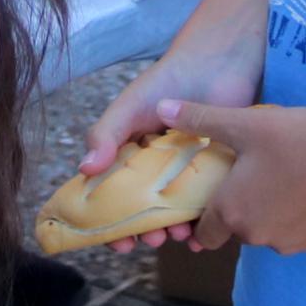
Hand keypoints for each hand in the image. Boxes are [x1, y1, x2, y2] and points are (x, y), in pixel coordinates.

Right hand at [75, 28, 266, 249]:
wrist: (218, 62)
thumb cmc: (167, 80)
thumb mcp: (129, 107)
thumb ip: (106, 134)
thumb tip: (85, 170)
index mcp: (132, 155)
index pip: (117, 196)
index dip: (113, 223)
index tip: (118, 243)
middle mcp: (159, 168)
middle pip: (149, 210)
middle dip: (148, 230)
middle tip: (153, 239)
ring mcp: (189, 172)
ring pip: (179, 211)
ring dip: (176, 228)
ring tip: (179, 231)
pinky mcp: (219, 172)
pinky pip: (212, 203)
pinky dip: (207, 220)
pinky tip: (205, 230)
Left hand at [159, 97, 305, 258]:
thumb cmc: (296, 139)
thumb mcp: (244, 123)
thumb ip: (200, 119)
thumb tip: (161, 108)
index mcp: (231, 212)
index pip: (204, 233)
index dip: (204, 216)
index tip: (214, 194)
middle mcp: (256, 237)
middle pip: (237, 228)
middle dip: (241, 206)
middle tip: (254, 173)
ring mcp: (289, 244)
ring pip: (268, 231)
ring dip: (270, 211)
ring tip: (284, 175)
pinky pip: (298, 231)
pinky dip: (298, 216)